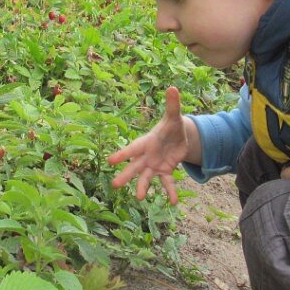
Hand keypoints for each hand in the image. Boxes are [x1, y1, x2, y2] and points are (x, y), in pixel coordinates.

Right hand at [107, 87, 190, 204]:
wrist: (179, 138)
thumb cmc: (171, 126)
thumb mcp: (174, 116)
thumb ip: (172, 104)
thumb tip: (172, 88)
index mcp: (146, 142)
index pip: (132, 149)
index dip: (122, 154)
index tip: (110, 161)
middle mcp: (147, 156)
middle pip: (134, 166)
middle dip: (125, 175)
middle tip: (114, 185)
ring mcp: (155, 165)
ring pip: (146, 177)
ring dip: (143, 187)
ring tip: (140, 198)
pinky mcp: (165, 172)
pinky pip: (166, 183)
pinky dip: (169, 192)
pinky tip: (173, 202)